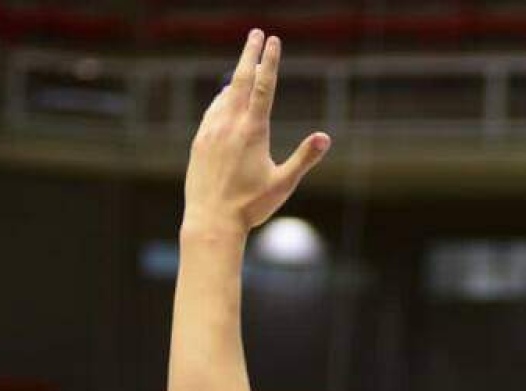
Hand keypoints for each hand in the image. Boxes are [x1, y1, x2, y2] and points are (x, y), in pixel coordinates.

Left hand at [182, 31, 329, 237]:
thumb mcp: (283, 184)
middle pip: (239, 79)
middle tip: (255, 33)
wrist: (211, 222)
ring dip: (235, 77)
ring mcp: (211, 131)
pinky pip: (211, 112)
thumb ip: (304, 158)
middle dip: (249, 54)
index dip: (269, 61)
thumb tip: (326, 137)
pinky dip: (220, 100)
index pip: (262, 85)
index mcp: (252, 131)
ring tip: (243, 68)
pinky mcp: (199, 142)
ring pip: (224, 95)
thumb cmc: (250, 207)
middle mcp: (229, 124)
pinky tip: (223, 100)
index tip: (273, 40)